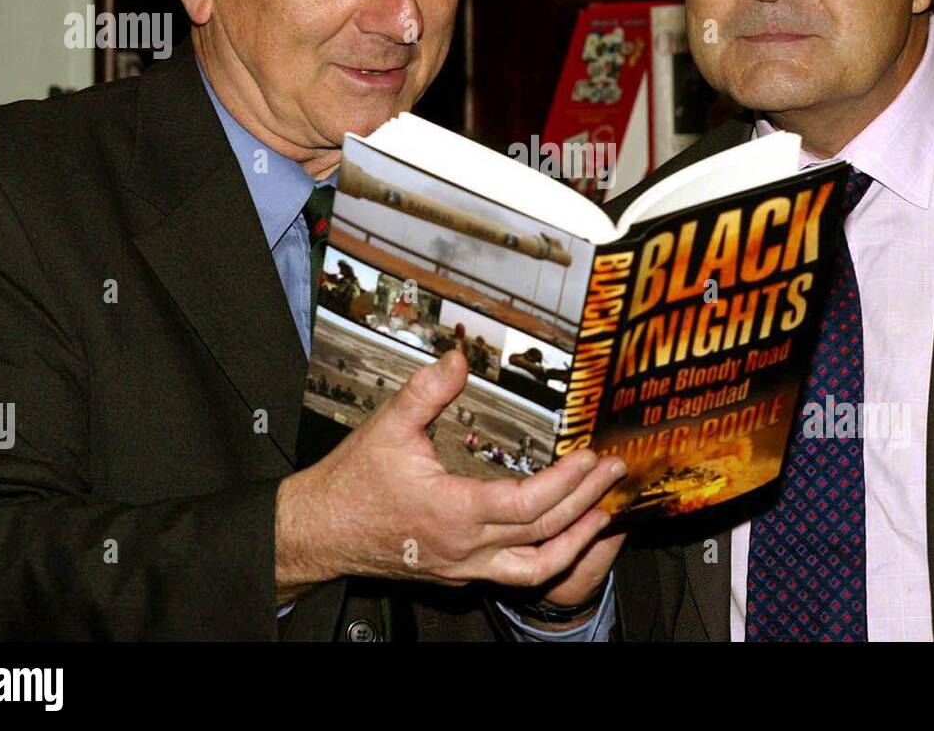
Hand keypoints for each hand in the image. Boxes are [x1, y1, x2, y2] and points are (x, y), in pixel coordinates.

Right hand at [274, 350, 625, 601]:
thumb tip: (458, 358)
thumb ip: (427, 391)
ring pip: (536, 568)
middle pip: (545, 534)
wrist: (319, 531)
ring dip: (577, 541)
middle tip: (615, 474)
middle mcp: (465, 547)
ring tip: (604, 515)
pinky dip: (548, 557)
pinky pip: (515, 574)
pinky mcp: (459, 573)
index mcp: (453, 512)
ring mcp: (464, 567)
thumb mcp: (386, 427)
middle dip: (588, 502)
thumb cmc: (351, 484)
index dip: (567, 482)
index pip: (528, 505)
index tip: (590, 457)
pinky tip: (563, 537)